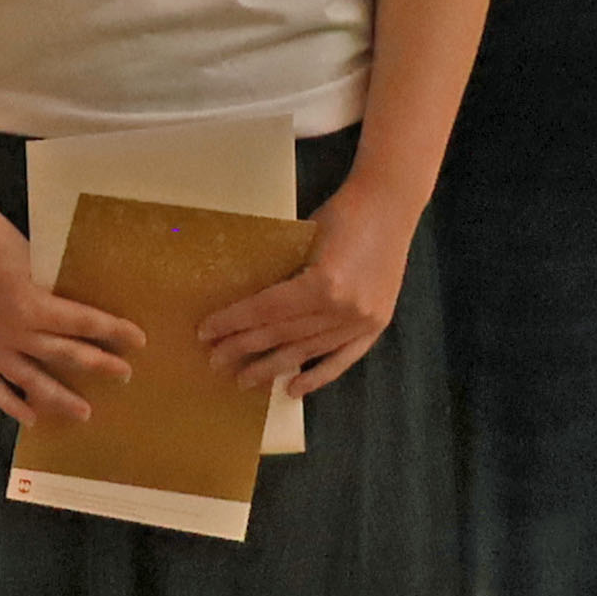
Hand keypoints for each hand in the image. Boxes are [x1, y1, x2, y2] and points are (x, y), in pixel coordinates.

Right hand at [0, 209, 141, 427]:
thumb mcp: (34, 260)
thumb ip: (52, 289)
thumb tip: (80, 308)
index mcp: (35, 305)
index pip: (86, 322)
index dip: (115, 332)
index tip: (138, 340)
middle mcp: (16, 332)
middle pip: (66, 355)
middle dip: (99, 365)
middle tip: (123, 376)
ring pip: (32, 381)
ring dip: (61, 399)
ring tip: (85, 413)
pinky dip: (12, 405)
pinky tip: (32, 419)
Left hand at [202, 187, 414, 397]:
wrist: (390, 205)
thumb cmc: (342, 213)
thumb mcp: (302, 240)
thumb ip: (282, 276)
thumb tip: (246, 306)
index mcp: (323, 283)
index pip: (266, 310)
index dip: (233, 322)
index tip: (206, 332)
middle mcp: (343, 309)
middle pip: (282, 334)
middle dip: (244, 349)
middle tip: (215, 361)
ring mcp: (361, 321)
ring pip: (307, 351)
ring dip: (273, 368)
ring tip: (244, 379)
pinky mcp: (376, 326)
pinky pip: (342, 359)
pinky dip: (317, 376)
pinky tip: (292, 390)